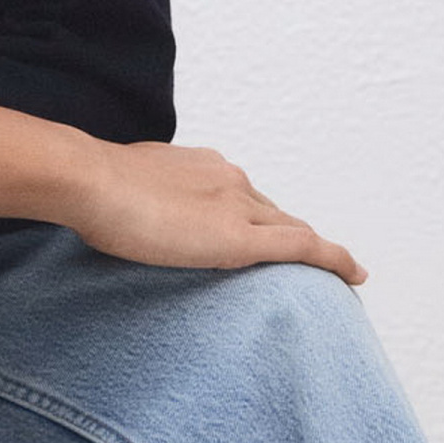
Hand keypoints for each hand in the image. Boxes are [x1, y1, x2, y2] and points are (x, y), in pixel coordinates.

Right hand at [71, 140, 366, 285]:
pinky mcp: (241, 237)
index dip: (257, 218)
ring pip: (290, 230)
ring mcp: (238, 205)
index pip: (239, 197)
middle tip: (308, 261)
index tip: (260, 233)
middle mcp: (228, 179)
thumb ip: (135, 203)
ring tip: (334, 275)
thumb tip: (121, 219)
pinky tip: (356, 276)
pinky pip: (303, 247)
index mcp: (200, 166)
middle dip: (290, 235)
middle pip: (272, 213)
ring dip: (311, 252)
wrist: (90, 181)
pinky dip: (334, 259)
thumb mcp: (117, 190)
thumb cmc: (87, 188)